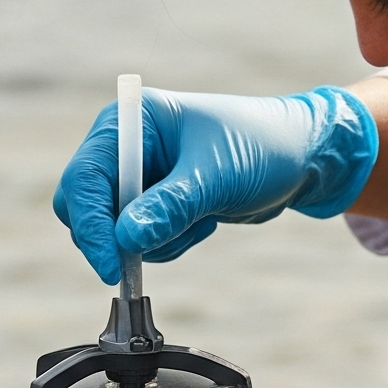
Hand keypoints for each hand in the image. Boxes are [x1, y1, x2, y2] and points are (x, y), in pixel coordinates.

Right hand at [53, 87, 378, 283]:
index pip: (86, 178)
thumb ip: (169, 207)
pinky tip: (204, 222)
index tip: (112, 264)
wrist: (302, 157)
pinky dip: (168, 243)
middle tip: (144, 260)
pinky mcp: (156, 202)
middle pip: (85, 206)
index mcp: (131, 122)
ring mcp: (140, 176)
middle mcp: (126, 146)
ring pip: (113, 230)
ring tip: (200, 220)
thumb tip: (125, 239)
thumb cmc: (262, 147)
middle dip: (115, 237)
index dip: (92, 224)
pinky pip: (140, 239)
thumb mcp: (216, 177)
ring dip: (153, 241)